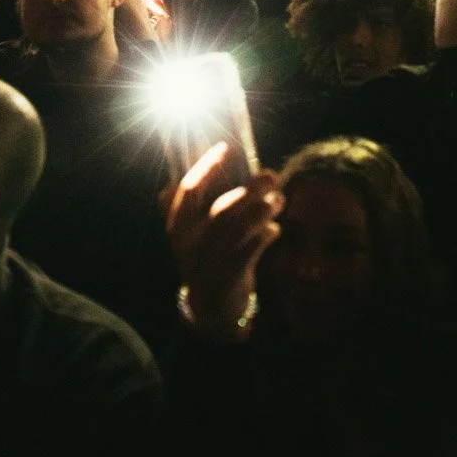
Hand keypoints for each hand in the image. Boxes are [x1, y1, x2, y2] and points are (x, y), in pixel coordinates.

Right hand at [166, 146, 282, 342]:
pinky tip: (275, 229)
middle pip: (221, 209)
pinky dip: (264, 237)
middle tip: (272, 175)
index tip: (227, 148)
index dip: (208, 167)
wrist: (209, 308)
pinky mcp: (225, 281)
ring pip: (237, 230)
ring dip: (262, 211)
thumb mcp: (196, 231)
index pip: (188, 190)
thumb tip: (212, 159)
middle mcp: (189, 244)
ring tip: (278, 200)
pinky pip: (248, 253)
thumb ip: (200, 201)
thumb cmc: (210, 255)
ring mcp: (206, 263)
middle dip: (249, 189)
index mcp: (179, 226)